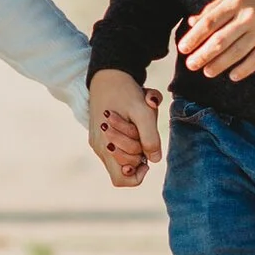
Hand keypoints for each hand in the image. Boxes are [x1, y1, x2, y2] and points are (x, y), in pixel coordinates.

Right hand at [88, 67, 161, 186]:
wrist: (108, 74)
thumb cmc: (124, 92)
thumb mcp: (142, 111)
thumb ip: (150, 137)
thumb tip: (154, 160)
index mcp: (105, 146)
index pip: (122, 179)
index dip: (138, 174)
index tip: (146, 155)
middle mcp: (100, 148)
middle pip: (126, 167)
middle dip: (139, 152)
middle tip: (141, 130)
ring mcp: (100, 142)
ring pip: (124, 156)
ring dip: (136, 142)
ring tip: (136, 123)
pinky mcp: (102, 134)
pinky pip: (120, 145)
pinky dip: (131, 136)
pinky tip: (132, 121)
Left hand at [179, 0, 254, 79]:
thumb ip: (215, 8)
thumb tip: (193, 22)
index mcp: (236, 1)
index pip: (210, 22)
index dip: (194, 37)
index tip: (183, 49)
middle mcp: (248, 15)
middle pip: (220, 40)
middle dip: (203, 55)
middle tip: (191, 65)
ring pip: (237, 52)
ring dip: (219, 64)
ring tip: (207, 72)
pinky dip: (244, 69)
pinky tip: (232, 76)